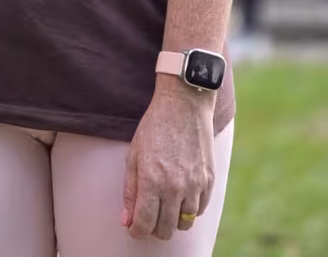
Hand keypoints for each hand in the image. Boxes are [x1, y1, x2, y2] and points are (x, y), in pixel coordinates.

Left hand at [121, 86, 215, 240]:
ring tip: (165, 206)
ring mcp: (195, 185)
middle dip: (154, 228)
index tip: (135, 228)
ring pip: (184, 223)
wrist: (184, 105)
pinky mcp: (209, 180)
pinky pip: (199, 210)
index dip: (137, 231)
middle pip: (166, 229)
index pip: (145, 223)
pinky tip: (180, 196)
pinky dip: (189, 209)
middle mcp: (175, 187)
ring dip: (173, 220)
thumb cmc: (154, 127)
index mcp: (152, 180)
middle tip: (149, 217)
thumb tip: (126, 220)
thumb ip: (130, 190)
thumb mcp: (134, 154)